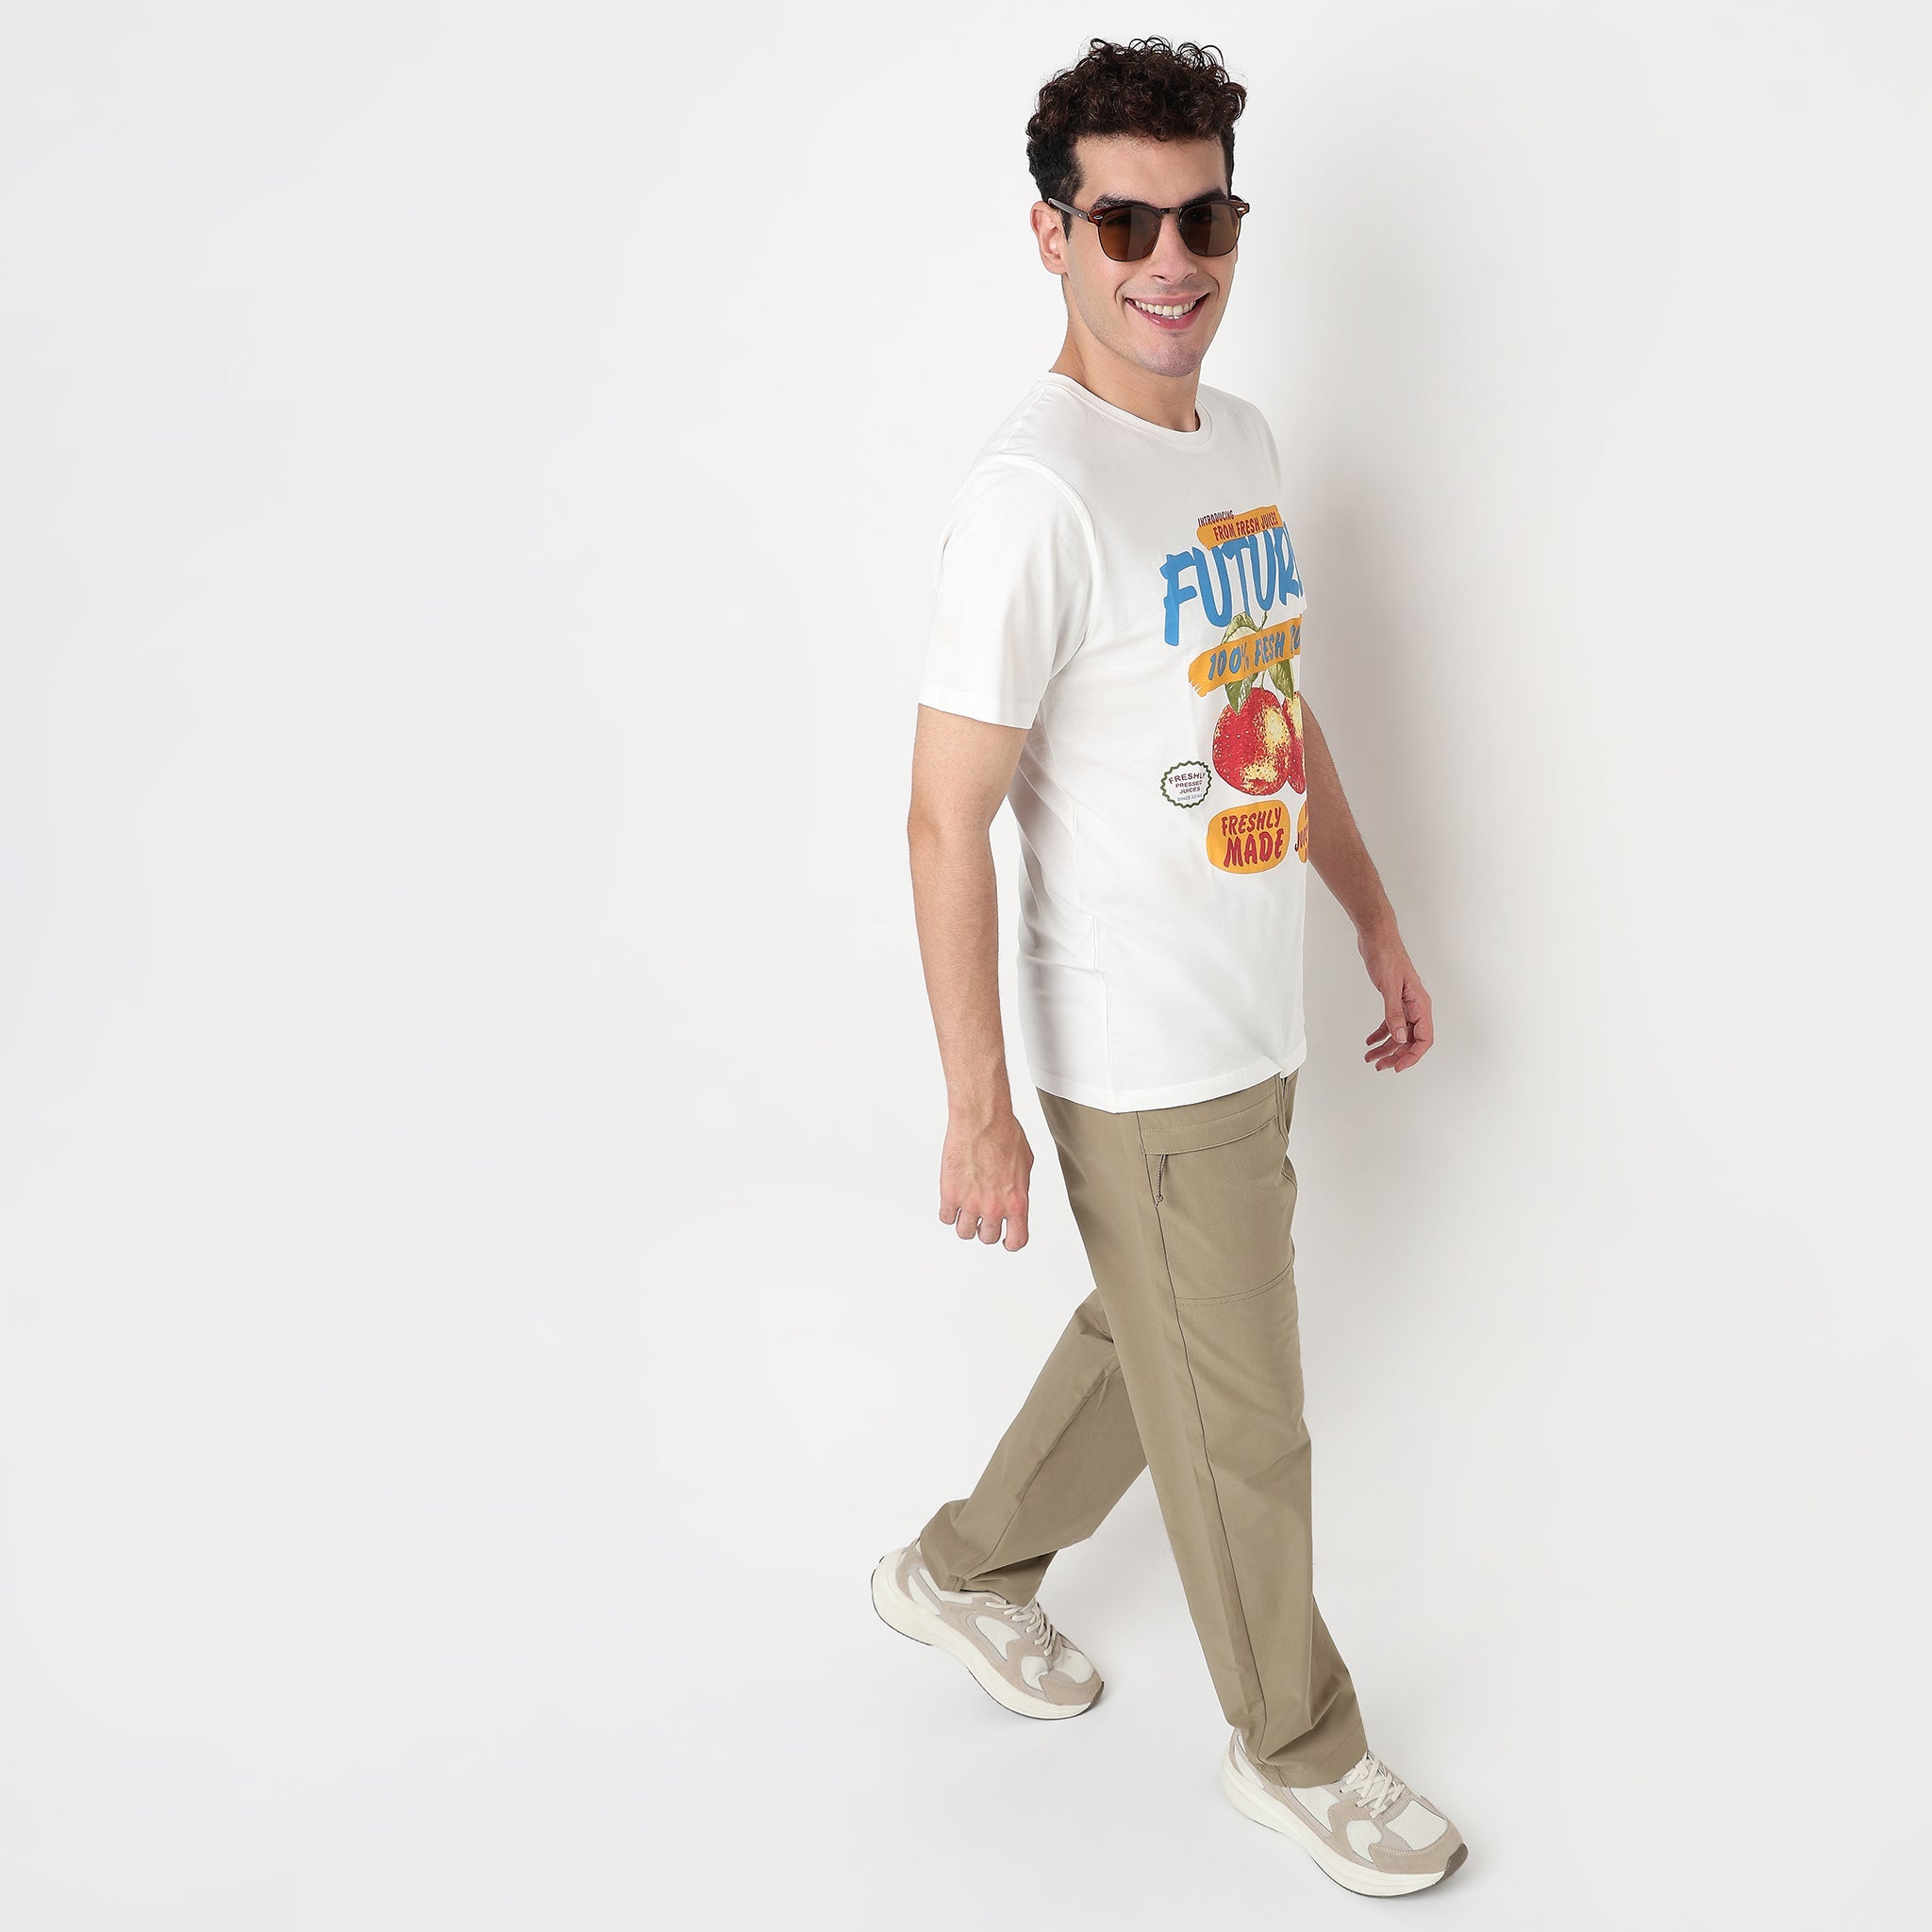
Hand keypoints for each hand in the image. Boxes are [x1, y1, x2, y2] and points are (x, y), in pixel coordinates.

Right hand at [938, 1109, 1033, 1248]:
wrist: (981, 1120)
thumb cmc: (1004, 1134)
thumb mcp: (1025, 1164)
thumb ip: (1020, 1188)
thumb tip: (1015, 1196)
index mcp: (1017, 1202)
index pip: (1017, 1240)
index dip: (1010, 1242)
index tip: (1006, 1240)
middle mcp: (994, 1207)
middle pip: (987, 1237)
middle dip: (985, 1228)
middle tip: (983, 1216)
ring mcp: (970, 1203)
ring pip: (964, 1232)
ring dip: (965, 1223)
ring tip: (966, 1209)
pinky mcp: (950, 1194)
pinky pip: (945, 1217)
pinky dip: (948, 1212)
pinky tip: (952, 1202)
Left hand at [1359, 923, 1433, 1071]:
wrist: (1376, 937)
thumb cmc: (1386, 955)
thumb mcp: (1388, 987)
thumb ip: (1393, 1014)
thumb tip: (1400, 1037)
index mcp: (1420, 1004)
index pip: (1424, 1038)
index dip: (1412, 1055)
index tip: (1397, 1066)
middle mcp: (1416, 1005)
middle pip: (1411, 1040)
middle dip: (1395, 1055)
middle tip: (1379, 1066)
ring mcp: (1405, 1003)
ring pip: (1399, 1033)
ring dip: (1386, 1047)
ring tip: (1370, 1058)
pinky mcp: (1393, 998)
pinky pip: (1390, 1022)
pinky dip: (1380, 1033)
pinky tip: (1369, 1042)